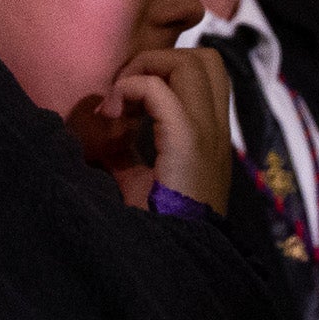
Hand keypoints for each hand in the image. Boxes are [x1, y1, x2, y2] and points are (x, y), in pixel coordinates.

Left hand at [71, 43, 234, 213]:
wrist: (168, 259)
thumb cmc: (152, 226)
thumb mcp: (138, 180)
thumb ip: (126, 151)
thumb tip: (103, 126)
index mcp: (209, 136)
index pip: (207, 74)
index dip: (167, 71)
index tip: (130, 103)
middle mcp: (215, 129)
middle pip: (204, 59)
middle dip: (160, 60)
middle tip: (126, 93)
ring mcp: (207, 133)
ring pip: (191, 63)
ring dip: (147, 69)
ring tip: (121, 102)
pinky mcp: (188, 141)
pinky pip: (160, 89)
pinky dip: (131, 89)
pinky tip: (113, 114)